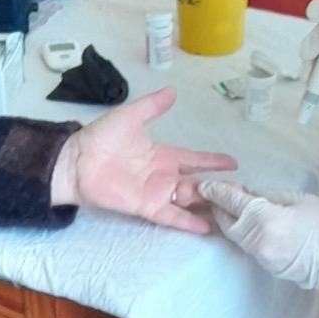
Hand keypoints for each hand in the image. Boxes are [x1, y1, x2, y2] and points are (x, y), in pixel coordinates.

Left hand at [50, 88, 236, 233]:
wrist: (77, 160)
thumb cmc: (101, 138)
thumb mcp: (131, 116)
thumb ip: (153, 106)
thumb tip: (173, 91)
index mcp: (163, 154)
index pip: (194, 159)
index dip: (212, 161)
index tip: (232, 162)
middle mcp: (163, 175)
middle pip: (197, 183)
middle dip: (217, 186)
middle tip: (240, 190)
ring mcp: (156, 193)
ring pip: (188, 200)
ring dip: (208, 204)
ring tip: (230, 208)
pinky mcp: (145, 206)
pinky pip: (170, 215)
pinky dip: (186, 221)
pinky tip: (205, 226)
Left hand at [199, 179, 318, 315]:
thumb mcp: (301, 201)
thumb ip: (270, 198)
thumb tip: (249, 196)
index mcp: (266, 219)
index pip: (232, 202)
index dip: (217, 191)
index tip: (206, 184)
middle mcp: (257, 240)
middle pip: (227, 222)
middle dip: (217, 207)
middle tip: (215, 194)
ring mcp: (260, 256)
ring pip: (234, 235)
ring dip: (228, 220)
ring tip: (228, 206)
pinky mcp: (266, 266)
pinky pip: (247, 245)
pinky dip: (241, 232)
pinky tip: (245, 222)